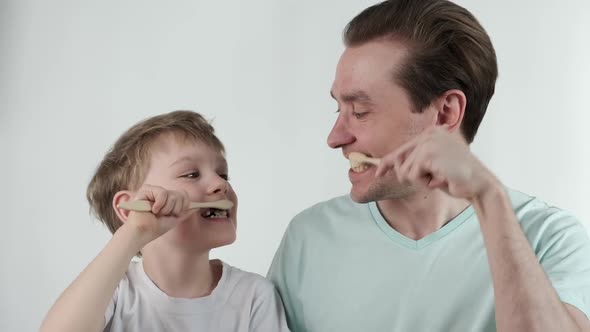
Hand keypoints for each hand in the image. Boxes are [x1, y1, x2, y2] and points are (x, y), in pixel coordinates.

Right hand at [124, 184, 194, 241]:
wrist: (142, 233)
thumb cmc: (155, 228)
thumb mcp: (174, 220)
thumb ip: (185, 212)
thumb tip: (196, 207)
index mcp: (168, 199)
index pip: (184, 194)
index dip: (184, 205)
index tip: (176, 214)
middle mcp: (162, 193)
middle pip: (180, 194)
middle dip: (175, 209)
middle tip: (164, 215)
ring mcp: (154, 190)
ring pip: (172, 194)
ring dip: (166, 208)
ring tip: (156, 213)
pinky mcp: (146, 189)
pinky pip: (162, 193)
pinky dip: (159, 205)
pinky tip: (152, 210)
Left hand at [375, 126, 499, 199]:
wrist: (480, 184)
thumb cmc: (457, 178)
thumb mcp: (434, 167)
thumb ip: (416, 163)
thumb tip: (393, 166)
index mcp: (433, 133)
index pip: (403, 148)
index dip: (388, 162)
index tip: (378, 172)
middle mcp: (430, 133)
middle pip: (400, 160)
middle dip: (409, 176)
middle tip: (432, 180)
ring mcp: (429, 142)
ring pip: (405, 170)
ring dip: (420, 180)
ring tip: (439, 178)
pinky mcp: (429, 153)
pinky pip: (412, 174)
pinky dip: (424, 182)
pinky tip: (440, 179)